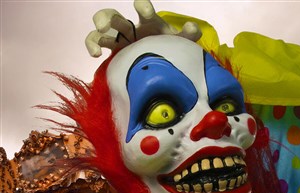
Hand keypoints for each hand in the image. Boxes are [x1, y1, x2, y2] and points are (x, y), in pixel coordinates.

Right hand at [85, 0, 200, 56]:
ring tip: (98, 42)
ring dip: (98, 32)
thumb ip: (187, 35)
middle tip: (105, 25)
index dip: (143, 6)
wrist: (163, 64)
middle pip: (114, 16)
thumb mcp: (180, 42)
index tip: (146, 12)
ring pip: (103, 27)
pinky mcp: (114, 50)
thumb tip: (193, 28)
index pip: (142, 7)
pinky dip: (92, 45)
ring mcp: (120, 38)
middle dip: (108, 18)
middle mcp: (131, 27)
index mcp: (148, 22)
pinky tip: (96, 55)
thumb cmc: (170, 48)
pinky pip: (96, 42)